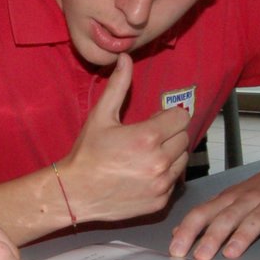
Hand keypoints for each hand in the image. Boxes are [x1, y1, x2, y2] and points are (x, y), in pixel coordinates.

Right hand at [60, 53, 191, 223]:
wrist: (75, 193)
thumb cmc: (87, 153)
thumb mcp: (101, 116)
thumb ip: (118, 86)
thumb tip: (125, 58)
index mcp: (148, 137)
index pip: (181, 117)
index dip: (169, 116)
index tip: (155, 120)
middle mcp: (159, 161)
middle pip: (184, 138)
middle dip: (170, 134)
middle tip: (149, 138)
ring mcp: (161, 183)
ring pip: (182, 160)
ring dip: (171, 155)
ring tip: (148, 156)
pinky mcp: (160, 201)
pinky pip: (174, 182)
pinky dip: (165, 176)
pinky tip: (145, 174)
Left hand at [169, 159, 259, 259]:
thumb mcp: (229, 197)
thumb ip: (206, 214)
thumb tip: (178, 233)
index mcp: (228, 198)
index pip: (202, 212)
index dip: (188, 230)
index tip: (176, 250)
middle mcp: (247, 199)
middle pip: (226, 217)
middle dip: (212, 237)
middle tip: (200, 257)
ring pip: (254, 220)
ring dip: (241, 236)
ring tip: (230, 253)